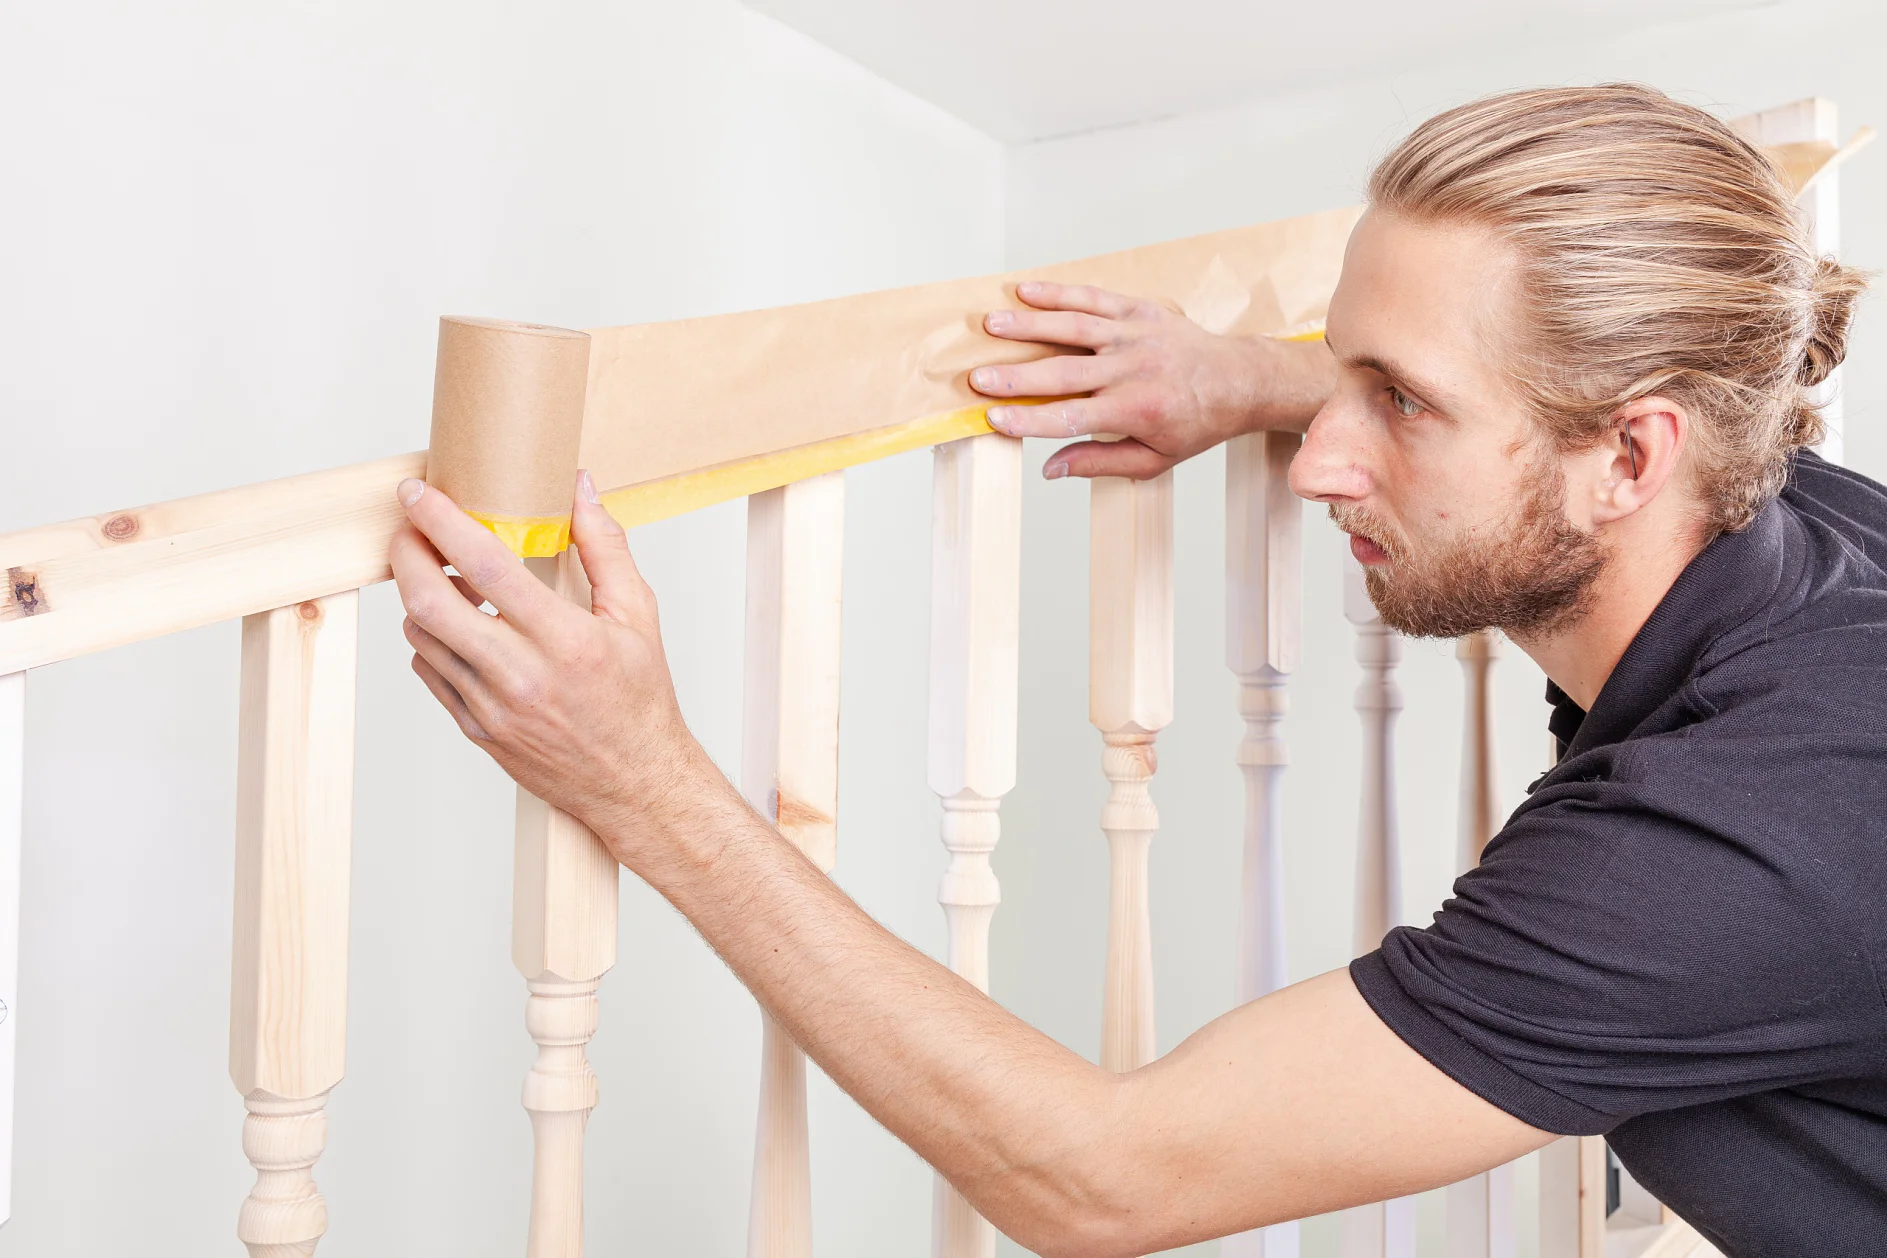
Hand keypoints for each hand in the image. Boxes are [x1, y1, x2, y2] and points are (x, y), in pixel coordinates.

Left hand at [389, 470, 718, 854]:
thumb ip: (606, 547)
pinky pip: (429, 672)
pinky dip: (431, 638)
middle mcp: (521, 675)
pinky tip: (458, 626)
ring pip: (420, 636)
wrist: (636, 783)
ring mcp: (491, 707)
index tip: (419, 491)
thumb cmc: (640, 700)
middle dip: (406, 553)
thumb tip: (581, 489)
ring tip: (443, 576)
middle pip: (429, 602)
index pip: (486, 566)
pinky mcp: (476, 729)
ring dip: (420, 595)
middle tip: (410, 529)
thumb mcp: (638, 616)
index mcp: (566, 640)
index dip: (443, 521)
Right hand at [972, 281, 1332, 479]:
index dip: (1029, 419)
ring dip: (1028, 325)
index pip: (1070, 417)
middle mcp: (1133, 369)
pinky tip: (1026, 291)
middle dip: (1015, 376)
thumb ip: (1099, 462)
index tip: (994, 418)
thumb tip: (1049, 469)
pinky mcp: (1140, 310)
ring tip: (991, 326)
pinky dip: (1059, 293)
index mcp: (1135, 411)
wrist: (1240, 380)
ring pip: (1072, 327)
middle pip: (1062, 371)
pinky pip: (1094, 298)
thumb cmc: (1196, 424)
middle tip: (977, 378)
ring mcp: (1135, 335)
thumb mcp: (1153, 459)